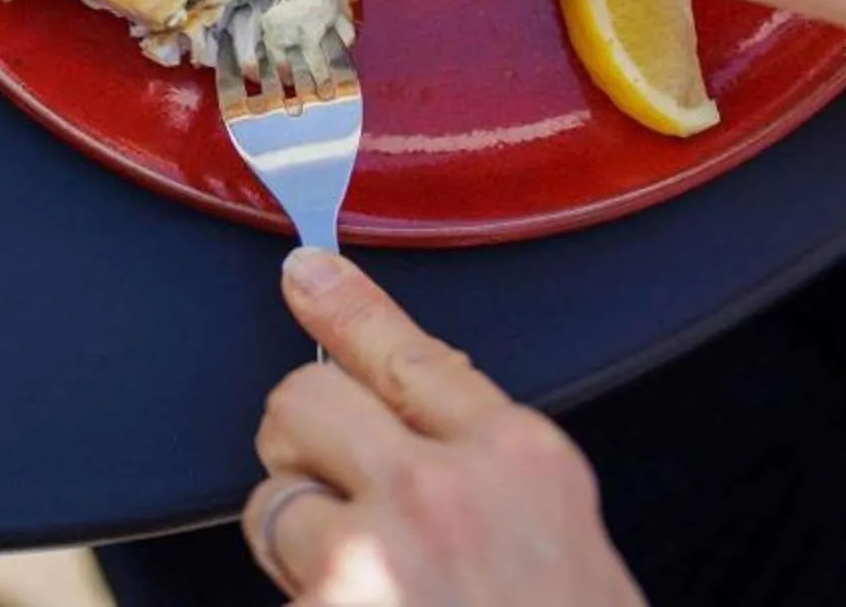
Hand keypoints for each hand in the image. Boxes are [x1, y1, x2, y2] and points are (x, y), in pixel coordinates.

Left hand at [247, 250, 642, 606]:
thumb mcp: (569, 553)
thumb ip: (496, 483)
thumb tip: (417, 433)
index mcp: (520, 463)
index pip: (409, 351)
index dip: (344, 305)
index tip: (303, 272)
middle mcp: (442, 493)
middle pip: (307, 399)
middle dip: (298, 440)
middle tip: (322, 485)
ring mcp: (374, 558)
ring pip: (276, 502)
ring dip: (298, 548)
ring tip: (360, 594)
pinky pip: (281, 591)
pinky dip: (306, 606)